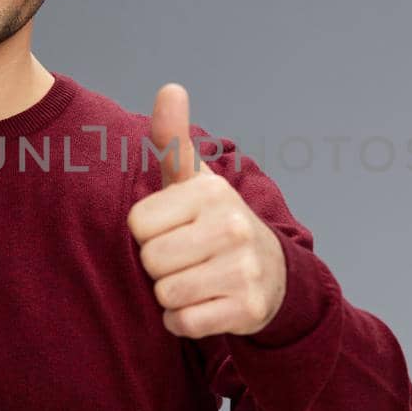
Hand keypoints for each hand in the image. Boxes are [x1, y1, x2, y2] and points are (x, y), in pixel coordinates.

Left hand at [127, 83, 287, 337]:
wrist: (273, 273)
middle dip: (159, 266)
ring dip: (171, 295)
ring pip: (166, 294)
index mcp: (212, 192)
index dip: (148, 233)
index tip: (173, 230)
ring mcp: (244, 269)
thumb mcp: (194, 182)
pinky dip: (184, 321)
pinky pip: (184, 323)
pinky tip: (204, 305)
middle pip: (150, 261)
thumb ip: (174, 140)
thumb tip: (170, 87)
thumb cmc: (215, 223)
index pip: (138, 225)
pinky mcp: (248, 308)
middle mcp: (232, 226)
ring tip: (195, 279)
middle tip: (185, 258)